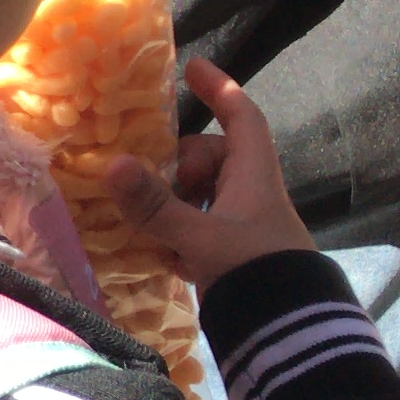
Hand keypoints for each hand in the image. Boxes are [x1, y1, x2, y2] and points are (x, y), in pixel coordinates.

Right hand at [107, 59, 315, 286]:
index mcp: (253, 177)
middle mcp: (251, 196)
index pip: (242, 118)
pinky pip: (199, 229)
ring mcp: (243, 228)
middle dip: (179, 163)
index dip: (221, 90)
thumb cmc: (254, 271)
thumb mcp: (199, 237)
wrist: (288, 333)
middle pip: (212, 157)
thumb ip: (155, 205)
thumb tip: (111, 163)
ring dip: (173, 202)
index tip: (193, 67)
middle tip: (150, 178)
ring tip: (146, 220)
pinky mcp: (232, 257)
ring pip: (202, 196)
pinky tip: (158, 252)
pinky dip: (177, 233)